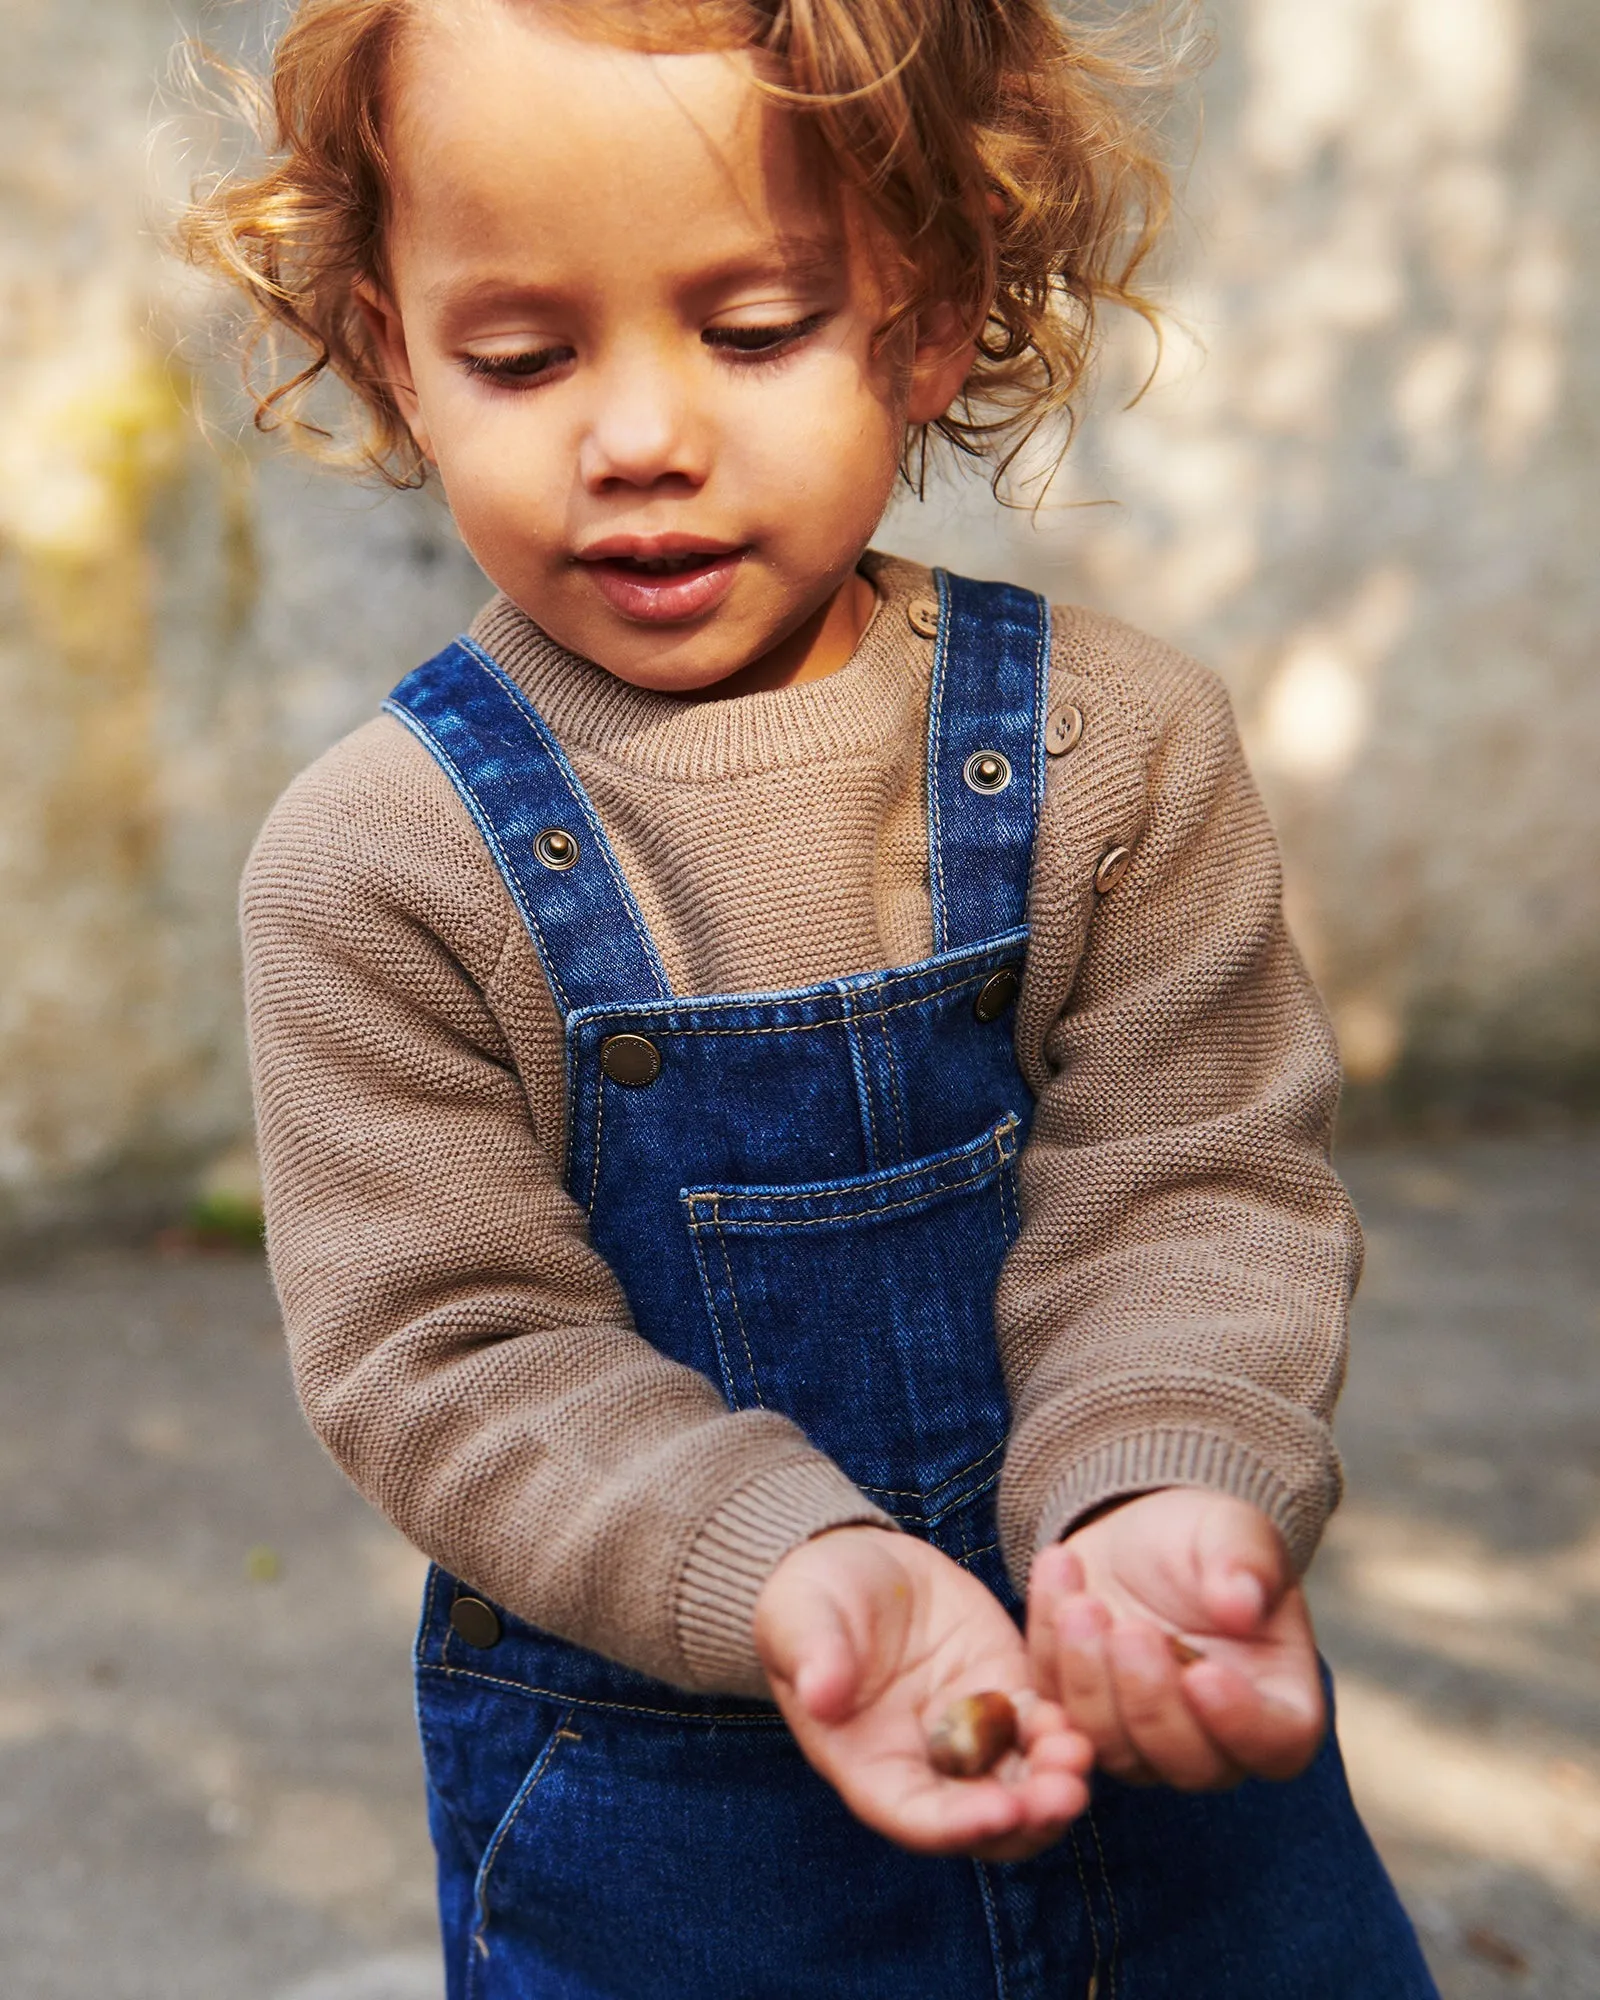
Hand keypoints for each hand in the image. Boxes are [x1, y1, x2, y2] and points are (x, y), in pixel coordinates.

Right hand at [754, 1526, 1091, 1858]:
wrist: (854, 1562)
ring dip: (1057, 1776)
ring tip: (1079, 1750)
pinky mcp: (1007, 1689)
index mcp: (872, 1767)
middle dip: (1029, 1814)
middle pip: (988, 1818)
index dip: (959, 1824)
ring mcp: (974, 1733)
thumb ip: (813, 1656)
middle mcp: (929, 1766)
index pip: (918, 1817)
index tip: (1000, 1810)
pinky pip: (1044, 1719)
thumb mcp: (800, 1619)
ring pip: (1026, 1779)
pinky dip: (1066, 1722)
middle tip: (1066, 1790)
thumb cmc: (811, 1601)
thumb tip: (819, 1692)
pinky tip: (1083, 1704)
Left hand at [1028, 1489, 1325, 1790]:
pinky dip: (1048, 1646)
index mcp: (1278, 1702)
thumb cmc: (1205, 1540)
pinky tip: (1056, 1576)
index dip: (1239, 1723)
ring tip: (1079, 1601)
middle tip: (1126, 1627)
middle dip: (1148, 1697)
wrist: (1143, 1535)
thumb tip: (1242, 1605)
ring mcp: (1143, 1739)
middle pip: (1185, 1762)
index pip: (1275, 1743)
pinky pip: (1055, 1705)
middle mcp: (1214, 1739)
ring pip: (1112, 1746)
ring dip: (1087, 1676)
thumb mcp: (1234, 1531)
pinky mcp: (1082, 1716)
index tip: (1202, 1674)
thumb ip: (1246, 1564)